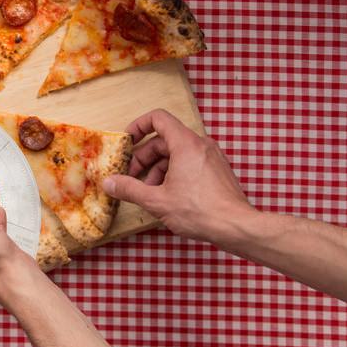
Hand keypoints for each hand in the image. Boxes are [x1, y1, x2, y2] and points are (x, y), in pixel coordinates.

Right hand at [101, 109, 253, 243]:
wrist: (237, 227)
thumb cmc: (200, 211)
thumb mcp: (157, 200)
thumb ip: (129, 189)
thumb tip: (109, 183)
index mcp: (186, 143)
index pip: (158, 118)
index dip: (138, 126)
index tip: (127, 142)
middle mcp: (201, 144)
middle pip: (164, 140)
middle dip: (144, 157)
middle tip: (132, 177)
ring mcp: (212, 157)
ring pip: (177, 153)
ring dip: (158, 168)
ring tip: (149, 191)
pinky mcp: (218, 171)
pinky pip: (190, 163)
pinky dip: (174, 173)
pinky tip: (168, 195)